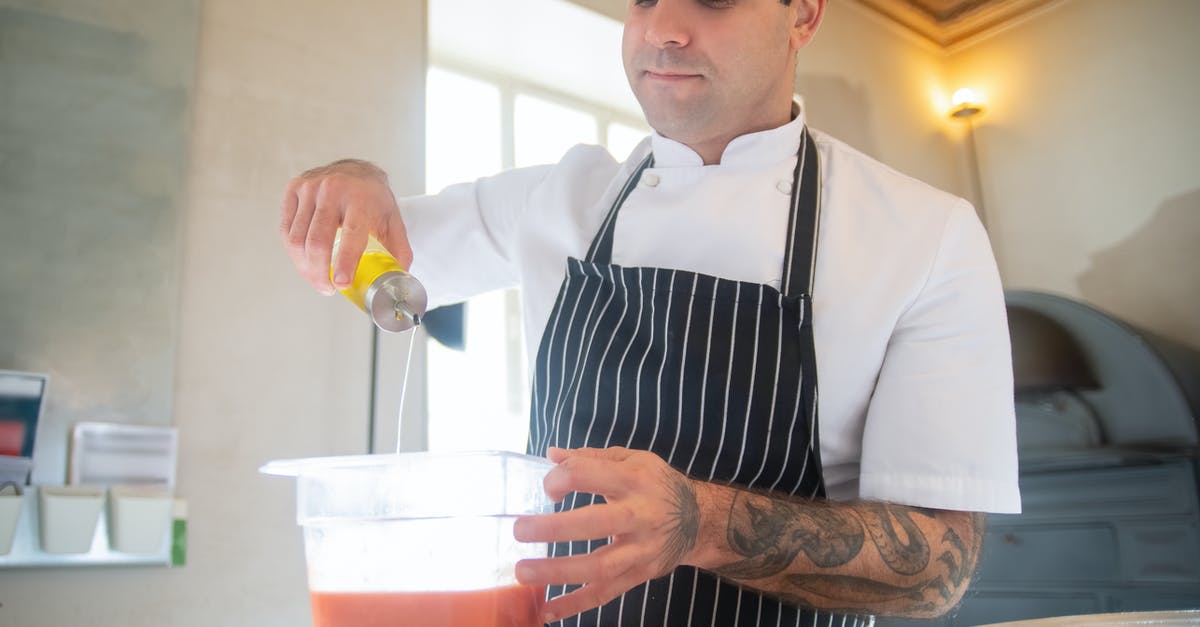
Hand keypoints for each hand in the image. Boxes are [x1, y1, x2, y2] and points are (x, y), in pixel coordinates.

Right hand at [280, 159, 412, 294]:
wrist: (357, 171)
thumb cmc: (374, 200)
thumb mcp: (393, 222)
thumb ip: (399, 251)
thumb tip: (398, 281)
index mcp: (360, 198)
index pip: (350, 235)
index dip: (344, 263)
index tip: (341, 283)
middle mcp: (332, 189)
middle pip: (317, 241)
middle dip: (319, 273)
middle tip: (327, 288)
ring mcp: (310, 188)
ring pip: (297, 239)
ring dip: (304, 266)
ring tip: (316, 278)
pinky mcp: (294, 189)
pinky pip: (286, 230)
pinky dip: (294, 252)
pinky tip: (305, 261)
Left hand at [513, 447, 705, 622]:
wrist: (699, 520)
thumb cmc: (656, 484)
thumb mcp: (632, 460)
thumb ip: (591, 457)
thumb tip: (551, 454)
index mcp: (634, 480)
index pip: (590, 474)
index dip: (561, 479)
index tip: (547, 489)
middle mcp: (639, 516)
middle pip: (595, 524)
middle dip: (555, 528)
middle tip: (519, 529)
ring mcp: (640, 550)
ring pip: (599, 566)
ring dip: (558, 571)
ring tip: (522, 572)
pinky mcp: (640, 575)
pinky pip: (605, 594)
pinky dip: (574, 604)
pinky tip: (546, 610)